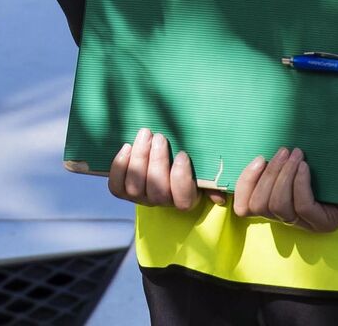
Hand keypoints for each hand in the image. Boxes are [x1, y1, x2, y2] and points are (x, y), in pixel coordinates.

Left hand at [108, 128, 223, 209]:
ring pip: (135, 186)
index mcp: (185, 198)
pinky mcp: (124, 190)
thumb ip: (211, 180)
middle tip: (160, 137)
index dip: (181, 178)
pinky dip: (119, 167)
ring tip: (145, 134)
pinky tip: (127, 147)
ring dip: (139, 158)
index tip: (183, 154)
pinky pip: (117, 186)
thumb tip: (220, 196)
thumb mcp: (203, 171)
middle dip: (157, 162)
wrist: (161, 163)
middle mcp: (161, 202)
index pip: (183, 200)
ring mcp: (141, 197)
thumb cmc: (186, 162)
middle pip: (157, 191)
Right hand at [231, 147, 337, 232]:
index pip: (244, 207)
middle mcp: (286, 221)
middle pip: (260, 205)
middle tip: (284, 151)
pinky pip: (303, 205)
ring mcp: (305, 225)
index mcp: (273, 208)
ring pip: (278, 206)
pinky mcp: (323, 224)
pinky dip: (300, 183)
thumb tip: (258, 150)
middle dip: (270, 174)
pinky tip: (306, 167)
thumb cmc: (323, 167)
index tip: (259, 158)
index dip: (244, 184)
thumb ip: (276, 163)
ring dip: (284, 175)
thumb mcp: (295, 164)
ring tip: (297, 154)